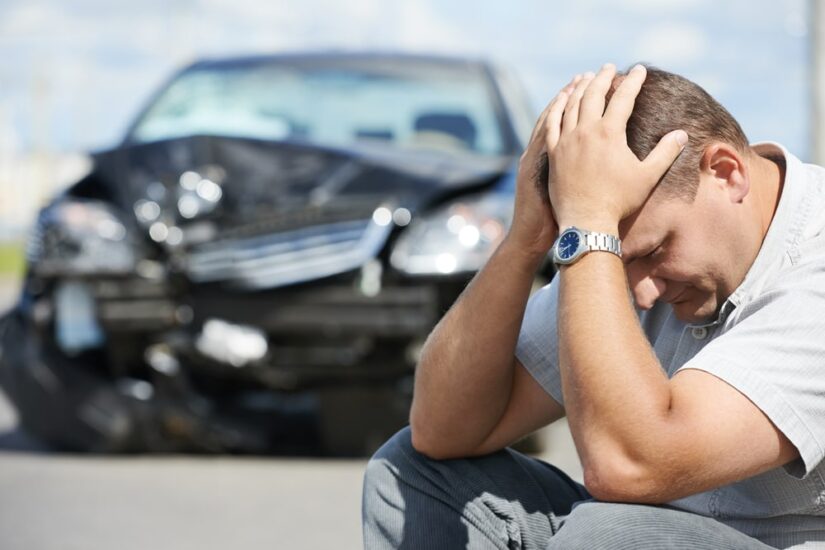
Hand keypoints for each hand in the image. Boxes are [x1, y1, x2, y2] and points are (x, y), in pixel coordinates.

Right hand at [507, 76, 580, 256]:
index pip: (563, 122)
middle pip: (558, 115)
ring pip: (549, 122)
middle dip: (574, 92)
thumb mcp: (561, 191)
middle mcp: (540, 153)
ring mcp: (535, 160)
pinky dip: (551, 122)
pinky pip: (542, 139)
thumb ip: (575, 172)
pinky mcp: (534, 170)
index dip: (576, 102)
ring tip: (578, 81)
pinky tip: (562, 107)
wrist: (530, 238)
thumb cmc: (550, 221)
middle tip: (589, 72)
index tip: (590, 83)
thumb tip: (598, 162)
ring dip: (564, 100)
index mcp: (548, 157)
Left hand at [546, 64, 687, 233]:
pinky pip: (552, 122)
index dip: (632, 81)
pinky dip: (557, 107)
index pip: (623, 97)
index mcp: (609, 133)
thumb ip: (666, 153)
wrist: (586, 222)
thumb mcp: (647, 177)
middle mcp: (585, 131)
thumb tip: (682, 134)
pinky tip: (561, 99)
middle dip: (603, 77)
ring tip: (585, 77)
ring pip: (571, 104)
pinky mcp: (553, 152)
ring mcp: (566, 141)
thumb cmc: (619, 201)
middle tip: (609, 67)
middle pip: (593, 94)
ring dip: (579, 87)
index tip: (639, 69)